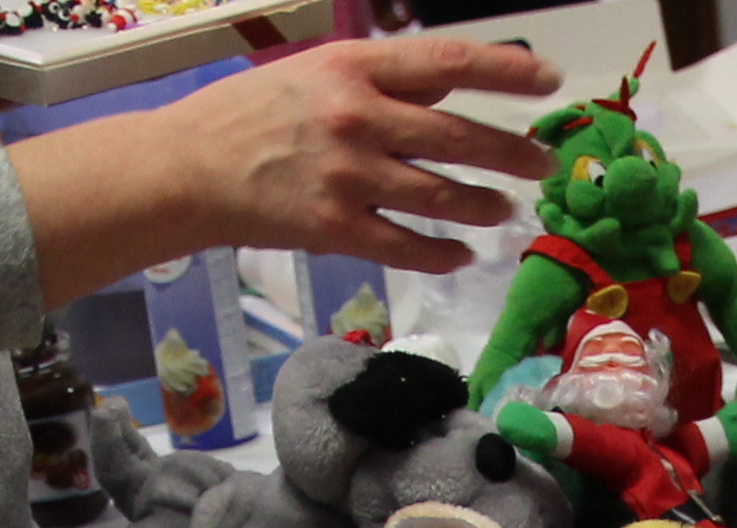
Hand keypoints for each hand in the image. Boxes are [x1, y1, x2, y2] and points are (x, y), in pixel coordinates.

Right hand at [22, 39, 560, 301]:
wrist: (189, 167)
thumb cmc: (253, 114)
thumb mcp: (318, 73)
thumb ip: (383, 83)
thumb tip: (449, 92)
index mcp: (355, 68)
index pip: (449, 63)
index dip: (506, 71)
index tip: (546, 81)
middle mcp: (357, 118)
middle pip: (458, 137)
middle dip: (510, 153)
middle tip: (541, 164)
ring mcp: (348, 177)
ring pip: (440, 196)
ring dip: (483, 206)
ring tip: (504, 210)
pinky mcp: (335, 228)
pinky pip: (406, 246)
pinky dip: (442, 253)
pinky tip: (462, 254)